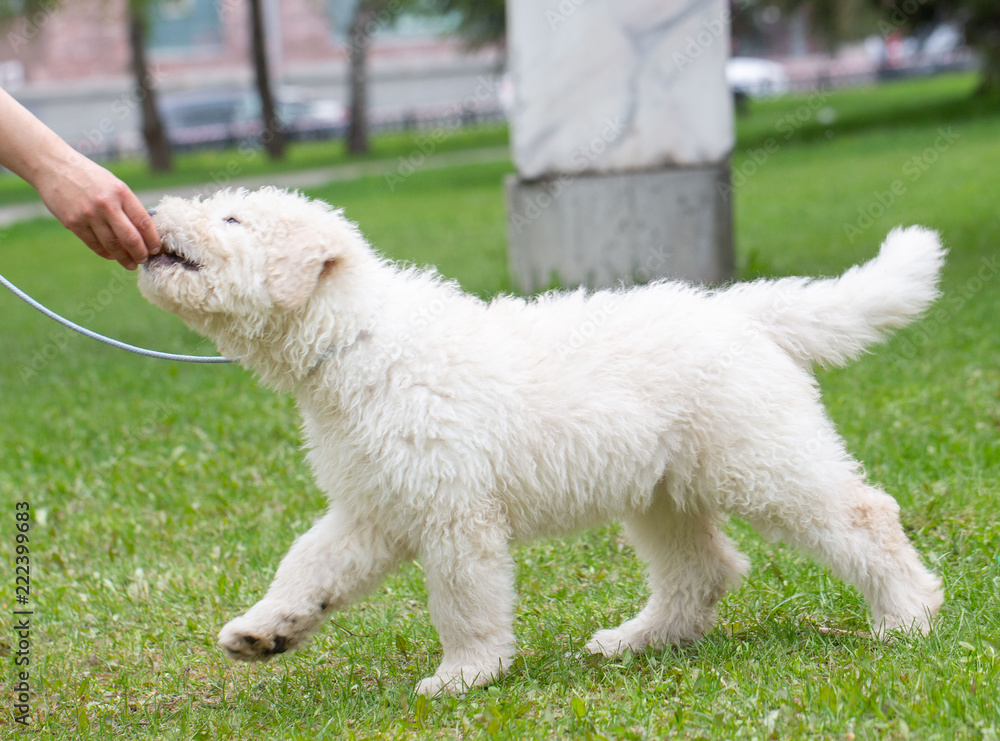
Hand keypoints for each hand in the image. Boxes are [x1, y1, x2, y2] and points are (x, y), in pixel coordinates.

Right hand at [33, 155, 160, 270]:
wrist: (53, 166)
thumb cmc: (89, 176)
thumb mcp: (114, 184)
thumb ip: (127, 205)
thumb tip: (144, 231)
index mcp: (120, 192)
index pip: (143, 222)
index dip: (152, 239)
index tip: (156, 249)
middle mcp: (106, 204)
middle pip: (130, 238)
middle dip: (140, 253)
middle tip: (144, 260)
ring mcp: (88, 215)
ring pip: (112, 245)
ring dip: (124, 258)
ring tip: (130, 263)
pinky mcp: (73, 223)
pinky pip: (94, 244)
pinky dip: (105, 253)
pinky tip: (112, 256)